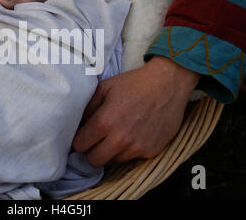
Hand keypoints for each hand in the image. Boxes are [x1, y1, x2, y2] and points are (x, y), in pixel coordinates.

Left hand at [72, 56, 200, 166]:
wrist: (168, 84)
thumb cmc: (134, 83)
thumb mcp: (104, 88)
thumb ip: (87, 108)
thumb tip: (78, 125)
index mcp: (105, 121)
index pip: (80, 145)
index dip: (80, 139)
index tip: (84, 134)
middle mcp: (120, 139)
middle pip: (94, 160)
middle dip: (92, 150)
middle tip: (97, 139)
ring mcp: (137, 147)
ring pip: (113, 160)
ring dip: (111, 150)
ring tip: (118, 133)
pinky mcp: (151, 151)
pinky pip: (132, 158)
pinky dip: (129, 149)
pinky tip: (133, 133)